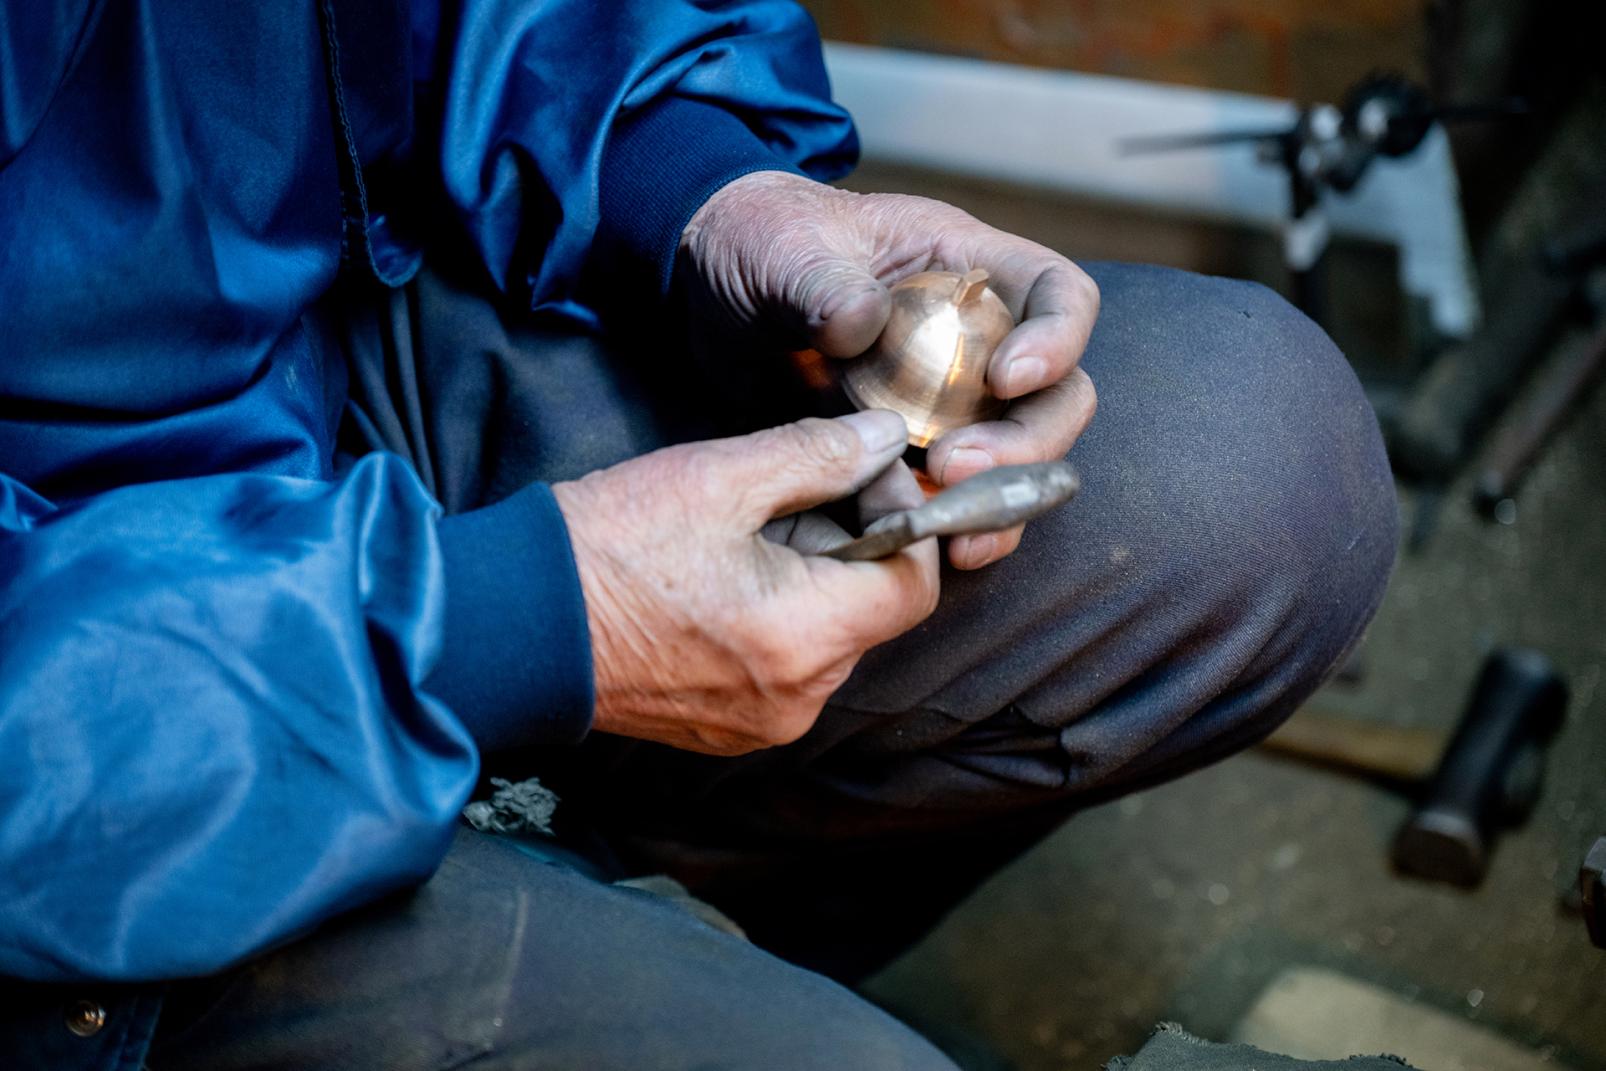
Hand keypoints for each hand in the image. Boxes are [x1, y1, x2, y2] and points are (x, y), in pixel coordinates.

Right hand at [552, 410, 937, 755]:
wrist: (511, 624)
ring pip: (828, 635)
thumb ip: (818, 454)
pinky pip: (786, 665)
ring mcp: (762, 723)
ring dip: (808, 577)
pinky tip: (718, 580)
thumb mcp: (718, 478)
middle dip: (846, 540)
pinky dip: (776, 617)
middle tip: (782, 492)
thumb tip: (885, 440)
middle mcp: (796, 699)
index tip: (866, 474)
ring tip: (737, 535)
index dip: (906, 519)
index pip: (915, 585)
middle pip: (871, 609)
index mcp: (802, 639)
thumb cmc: (606, 549)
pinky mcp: (728, 729)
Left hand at [679, 170, 1098, 569]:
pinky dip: (952, 526)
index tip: (1006, 379)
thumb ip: (823, 281)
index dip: (1057, 340)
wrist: (706, 296)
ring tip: (949, 529)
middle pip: (1055, 396)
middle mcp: (977, 338)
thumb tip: (862, 324)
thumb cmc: (760, 244)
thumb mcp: (780, 248)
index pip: (1059, 295)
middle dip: (1026, 442)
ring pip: (1017, 459)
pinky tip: (922, 547)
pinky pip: (956, 498)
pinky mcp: (912, 454)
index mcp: (966, 268)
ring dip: (997, 500)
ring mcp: (949, 402)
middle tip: (958, 469)